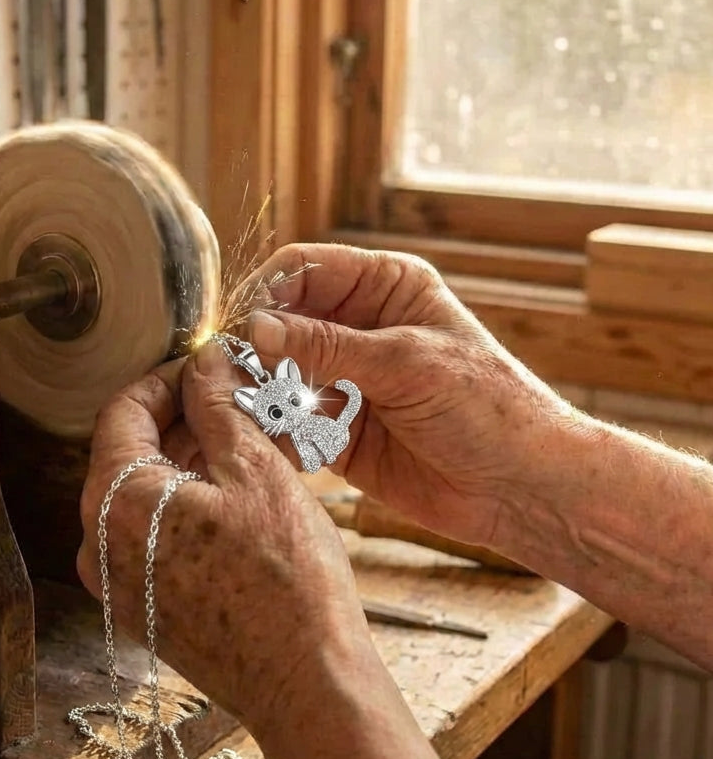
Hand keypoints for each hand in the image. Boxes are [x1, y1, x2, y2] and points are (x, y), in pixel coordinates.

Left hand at [76, 344, 371, 733]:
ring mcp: (117, 581)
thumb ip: (217, 406)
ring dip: (190, 460)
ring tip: (247, 444)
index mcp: (115, 501)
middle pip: (130, 452)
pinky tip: (237, 493)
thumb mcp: (255, 470)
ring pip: (145, 494)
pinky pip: (154, 534)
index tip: (205, 368)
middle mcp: (98, 543)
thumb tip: (203, 362)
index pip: (121, 410)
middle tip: (235, 401)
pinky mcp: (144, 607)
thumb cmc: (286, 580)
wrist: (305, 683)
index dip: (166, 378)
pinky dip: (188, 503)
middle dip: (183, 419)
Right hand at [246, 244, 572, 548]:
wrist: (520, 488)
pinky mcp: (336, 428)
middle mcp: (358, 327)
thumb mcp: (405, 363)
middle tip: (237, 373)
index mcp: (384, 287)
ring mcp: (344, 378)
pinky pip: (287, 420)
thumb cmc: (488, 408)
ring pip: (276, 371)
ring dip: (261, 389)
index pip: (303, 270)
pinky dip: (273, 428)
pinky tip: (277, 439)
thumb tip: (255, 327)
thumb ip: (326, 345)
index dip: (266, 291)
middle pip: (280, 320)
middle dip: (257, 346)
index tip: (240, 324)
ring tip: (257, 409)